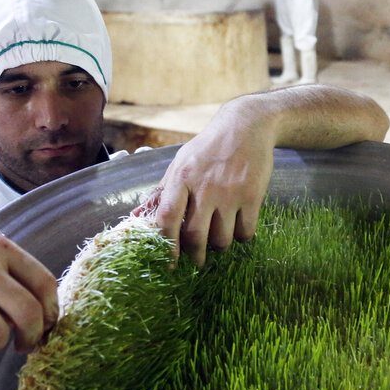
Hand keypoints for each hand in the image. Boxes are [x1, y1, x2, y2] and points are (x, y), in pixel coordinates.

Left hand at [136, 106, 274, 265]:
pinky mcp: (253, 195)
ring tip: (220, 236)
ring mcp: (230, 192)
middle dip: (194, 255)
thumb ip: (160, 192)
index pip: (167, 218)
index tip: (167, 264)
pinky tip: (238, 225)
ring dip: (219, 245)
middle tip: (196, 261)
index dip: (165, 245)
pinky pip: (245, 232)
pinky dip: (241, 236)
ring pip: (221, 239)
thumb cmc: (208, 148)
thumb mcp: (180, 163)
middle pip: (194, 236)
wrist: (247, 125)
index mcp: (181, 178)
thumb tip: (136, 218)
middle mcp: (204, 187)